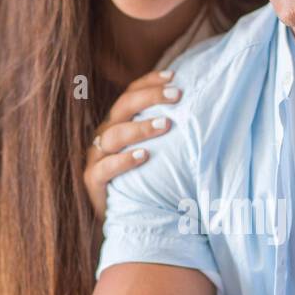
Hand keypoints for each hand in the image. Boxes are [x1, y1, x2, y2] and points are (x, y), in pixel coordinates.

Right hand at [84, 69, 181, 218]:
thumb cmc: (146, 180)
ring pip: (113, 135)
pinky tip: (144, 156)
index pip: (130, 94)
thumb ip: (167, 133)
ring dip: (140, 128)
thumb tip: (201, 112)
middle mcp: (105, 135)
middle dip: (150, 98)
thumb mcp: (157, 153)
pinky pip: (104, 168)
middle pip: (123, 107)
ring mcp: (96, 157)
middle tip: (177, 95)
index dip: (149, 82)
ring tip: (165, 124)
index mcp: (118, 123)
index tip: (174, 76)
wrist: (125, 218)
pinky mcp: (93, 181)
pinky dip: (123, 161)